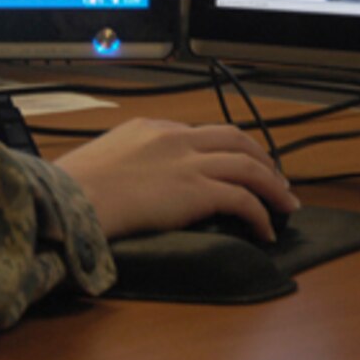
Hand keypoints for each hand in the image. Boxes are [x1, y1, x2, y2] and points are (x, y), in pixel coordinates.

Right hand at [54, 118, 298, 242]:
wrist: (73, 198)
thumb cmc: (76, 188)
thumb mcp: (103, 159)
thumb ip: (128, 162)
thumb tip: (135, 182)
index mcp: (151, 128)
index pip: (200, 133)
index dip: (226, 149)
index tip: (236, 164)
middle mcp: (175, 138)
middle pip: (234, 140)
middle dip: (261, 158)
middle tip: (275, 178)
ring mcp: (188, 163)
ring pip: (249, 166)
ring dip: (273, 186)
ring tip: (286, 204)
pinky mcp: (196, 191)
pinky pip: (243, 199)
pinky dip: (260, 214)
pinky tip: (265, 230)